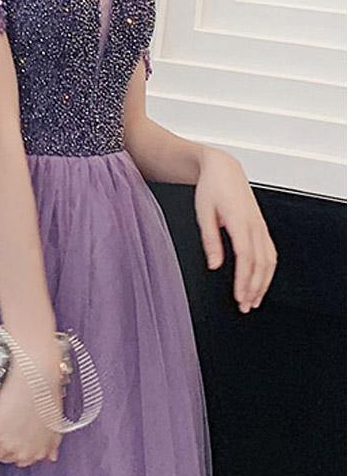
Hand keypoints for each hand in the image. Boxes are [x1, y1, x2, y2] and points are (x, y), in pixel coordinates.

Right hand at [0, 345, 62, 467]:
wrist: (36, 379)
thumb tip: (51, 457)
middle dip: (4, 450)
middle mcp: (23, 451)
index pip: (24, 461)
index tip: (13, 447)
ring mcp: (7, 443)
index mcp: (39, 450)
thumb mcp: (55, 423)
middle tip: (0, 440)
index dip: (18, 452)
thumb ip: (52, 443)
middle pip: (7, 459)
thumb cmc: (48, 397)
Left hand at [194, 147, 277, 312]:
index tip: (239, 297)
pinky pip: (270, 251)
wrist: (224, 169)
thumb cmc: (211, 188)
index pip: (246, 257)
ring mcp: (260, 225)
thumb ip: (210, 240)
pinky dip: (268, 270)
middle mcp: (254, 224)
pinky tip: (262, 281)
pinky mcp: (261, 226)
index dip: (244, 280)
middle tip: (245, 306)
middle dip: (255, 287)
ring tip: (254, 300)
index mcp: (239, 221)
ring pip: (269, 259)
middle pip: (261, 263)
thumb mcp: (203, 213)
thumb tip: (215, 265)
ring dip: (264, 282)